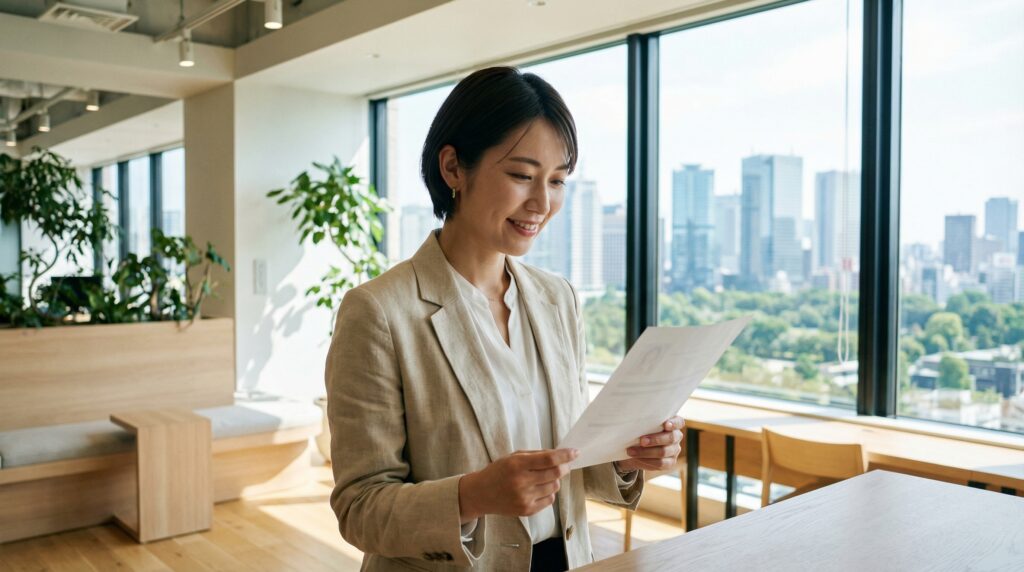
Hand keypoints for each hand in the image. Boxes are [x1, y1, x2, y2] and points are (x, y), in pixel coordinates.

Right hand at [458, 448, 576, 521]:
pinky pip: (549, 500)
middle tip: (565, 464)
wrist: (480, 494)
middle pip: (555, 473)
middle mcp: (521, 482)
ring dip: (554, 480)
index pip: (549, 459)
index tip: (575, 452)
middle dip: (564, 467)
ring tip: (543, 478)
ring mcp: (524, 498)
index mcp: (517, 465)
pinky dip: (549, 492)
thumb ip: (536, 455)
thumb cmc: (498, 471)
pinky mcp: (527, 511)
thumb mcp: (513, 457)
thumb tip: (560, 455)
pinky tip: (538, 489)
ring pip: (554, 487)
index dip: (565, 455)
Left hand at [615, 416, 683, 471]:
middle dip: (655, 439)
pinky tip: (637, 458)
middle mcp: (676, 436)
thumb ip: (644, 422)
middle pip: (671, 438)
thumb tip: (632, 419)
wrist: (637, 448)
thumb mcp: (643, 424)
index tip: (665, 425)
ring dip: (646, 452)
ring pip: (664, 452)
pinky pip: (660, 463)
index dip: (673, 424)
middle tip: (641, 441)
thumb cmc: (641, 430)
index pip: (679, 422)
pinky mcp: (670, 462)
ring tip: (631, 451)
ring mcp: (674, 450)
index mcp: (673, 423)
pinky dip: (647, 461)